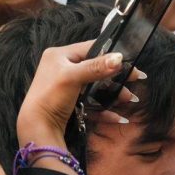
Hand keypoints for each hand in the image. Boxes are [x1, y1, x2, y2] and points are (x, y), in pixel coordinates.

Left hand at [17, 41, 141, 145]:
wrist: (38, 126)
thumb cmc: (51, 96)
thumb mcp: (73, 77)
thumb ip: (97, 66)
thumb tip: (120, 57)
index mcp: (60, 55)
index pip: (91, 48)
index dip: (111, 54)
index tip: (130, 62)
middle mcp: (64, 68)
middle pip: (97, 68)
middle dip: (117, 77)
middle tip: (136, 79)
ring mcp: (68, 86)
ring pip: (97, 87)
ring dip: (114, 94)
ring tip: (130, 99)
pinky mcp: (72, 103)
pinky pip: (93, 103)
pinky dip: (105, 109)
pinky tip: (119, 117)